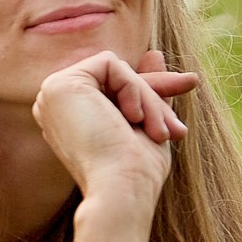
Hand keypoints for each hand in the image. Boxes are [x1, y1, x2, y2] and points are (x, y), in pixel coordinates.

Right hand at [31, 49, 199, 203]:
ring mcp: (52, 94)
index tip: (189, 83)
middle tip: (183, 112)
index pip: (112, 88)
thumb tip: (153, 52)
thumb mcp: (147, 122)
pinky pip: (109, 63)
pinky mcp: (59, 85)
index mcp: (68, 116)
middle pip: (114, 77)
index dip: (150, 90)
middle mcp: (54, 104)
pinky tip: (133, 117)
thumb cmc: (135, 169)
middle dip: (154, 92)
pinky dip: (132, 86)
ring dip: (147, 96)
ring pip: (115, 70)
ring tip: (159, 131)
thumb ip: (144, 88)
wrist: (121, 189)